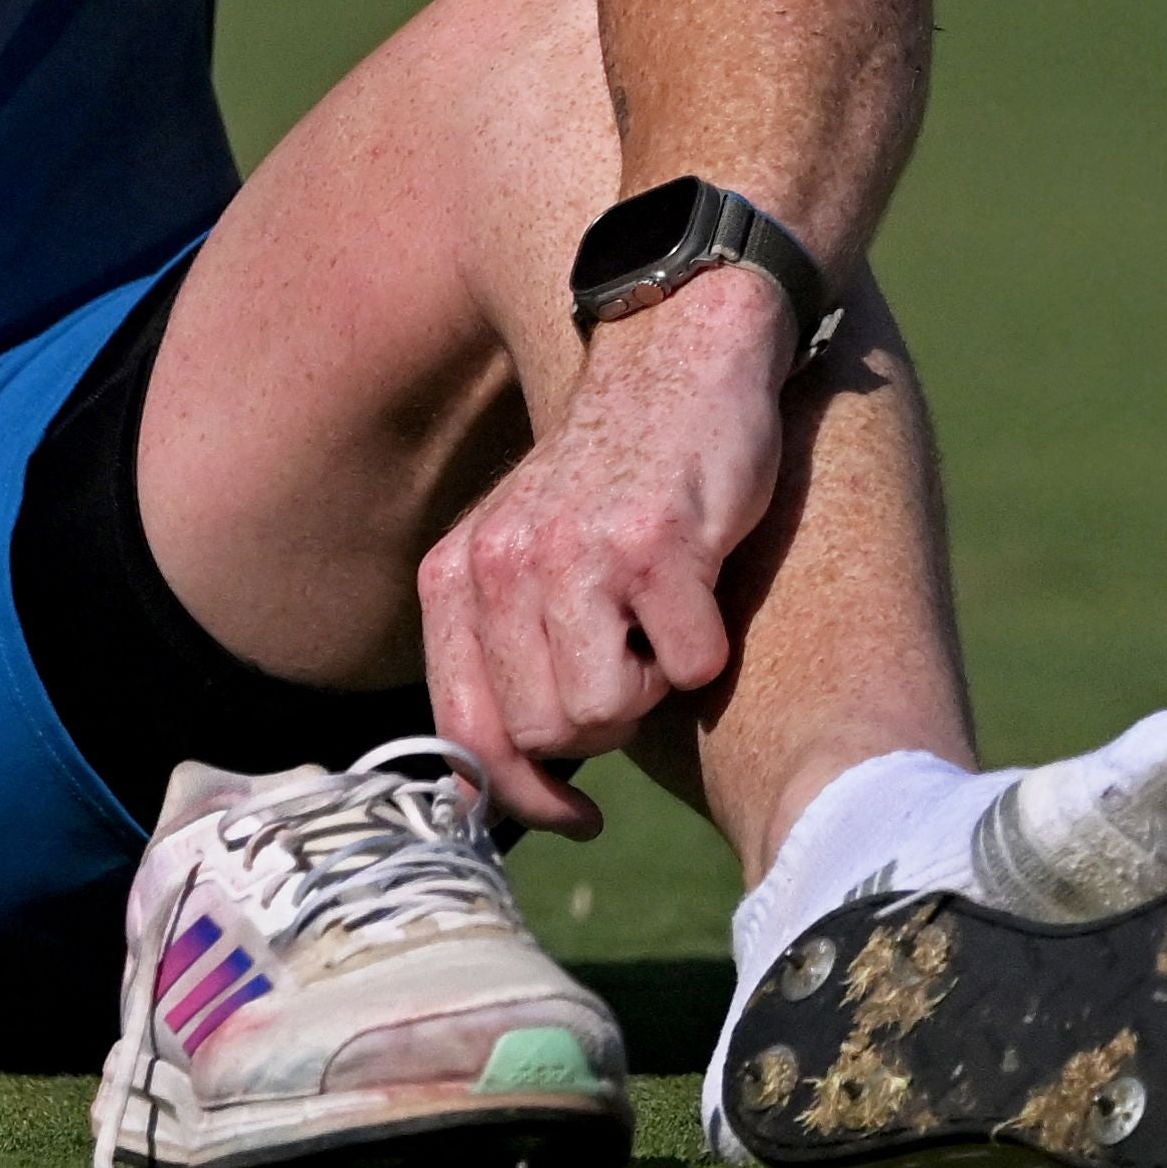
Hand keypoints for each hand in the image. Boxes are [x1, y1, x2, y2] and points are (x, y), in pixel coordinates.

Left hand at [414, 263, 793, 835]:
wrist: (679, 355)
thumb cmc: (612, 483)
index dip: (520, 793)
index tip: (575, 812)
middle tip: (633, 660)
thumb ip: (501, 658)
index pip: (463, 731)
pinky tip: (702, 589)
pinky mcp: (658, 542)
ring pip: (606, 711)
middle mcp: (503, 562)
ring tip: (660, 620)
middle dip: (601, 726)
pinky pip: (688, 667)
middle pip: (545, 734)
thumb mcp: (524, 557)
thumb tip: (485, 802)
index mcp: (458, 574)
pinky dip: (707, 649)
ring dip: (653, 690)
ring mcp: (577, 551)